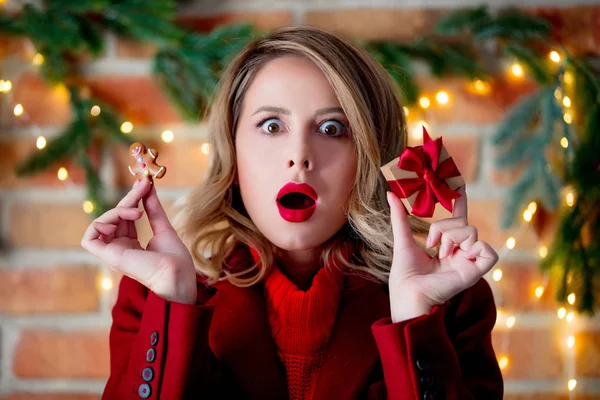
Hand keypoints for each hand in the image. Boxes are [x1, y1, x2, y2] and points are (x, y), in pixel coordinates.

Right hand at [81, 178, 196, 303]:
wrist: (177, 274)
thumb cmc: (175, 259)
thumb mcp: (163, 227)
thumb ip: (153, 208)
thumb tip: (147, 186)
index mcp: (131, 246)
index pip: (124, 218)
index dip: (132, 199)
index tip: (144, 184)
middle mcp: (120, 249)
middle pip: (115, 217)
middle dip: (129, 198)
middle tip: (143, 186)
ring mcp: (114, 253)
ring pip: (103, 223)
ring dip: (118, 210)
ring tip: (137, 212)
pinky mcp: (109, 257)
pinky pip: (90, 238)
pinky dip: (99, 224)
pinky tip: (120, 219)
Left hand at [386, 186, 498, 321]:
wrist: (408, 294)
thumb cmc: (404, 275)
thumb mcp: (402, 240)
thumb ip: (399, 217)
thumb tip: (390, 192)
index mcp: (446, 246)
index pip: (458, 218)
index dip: (459, 200)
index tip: (459, 182)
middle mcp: (460, 253)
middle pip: (462, 222)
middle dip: (443, 227)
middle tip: (431, 243)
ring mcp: (469, 262)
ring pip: (472, 231)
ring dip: (451, 238)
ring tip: (440, 254)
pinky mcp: (475, 272)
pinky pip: (488, 251)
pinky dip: (473, 248)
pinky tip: (455, 256)